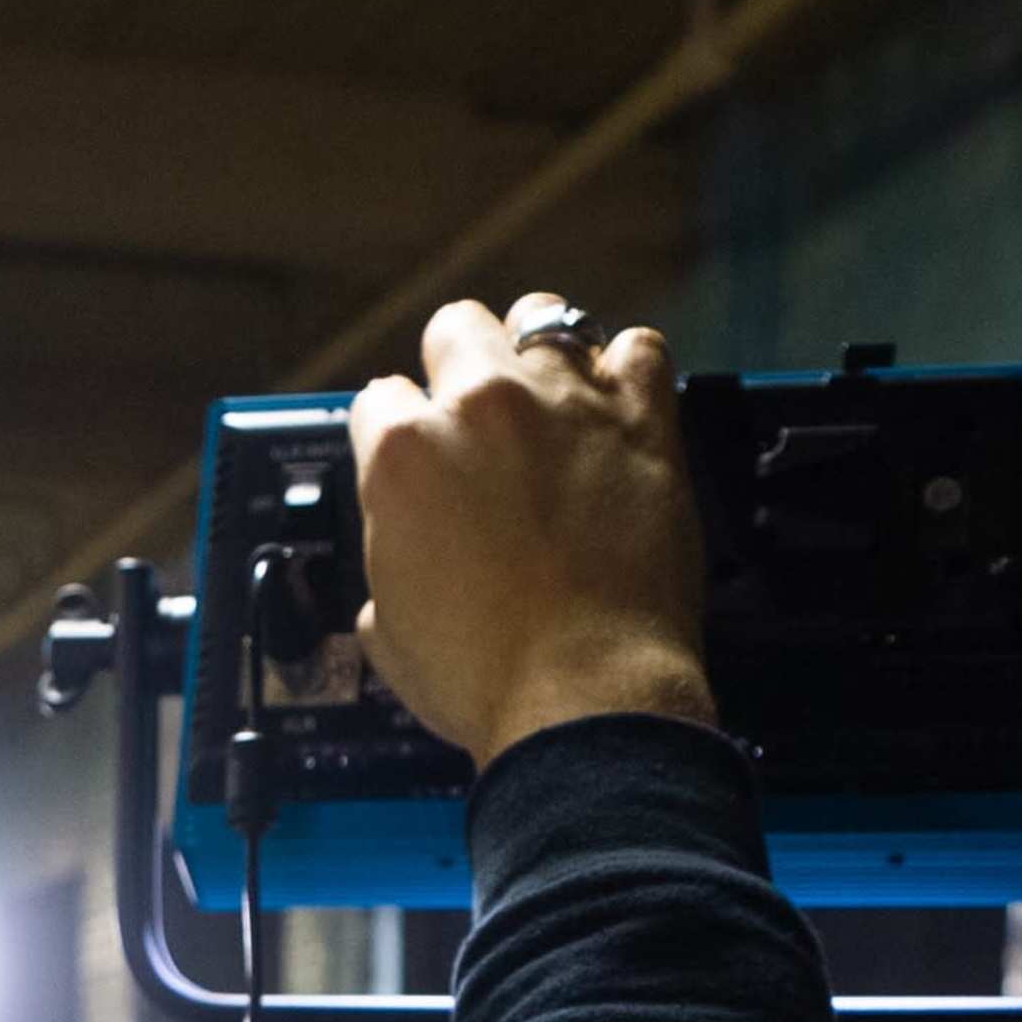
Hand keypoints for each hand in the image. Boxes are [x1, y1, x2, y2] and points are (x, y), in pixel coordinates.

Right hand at [348, 298, 715, 771]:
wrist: (586, 703)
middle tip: (479, 420)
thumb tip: (404, 552)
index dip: (399, 435)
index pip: (379, 401)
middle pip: (456, 329)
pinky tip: (620, 406)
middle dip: (459, 368)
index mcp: (402, 453)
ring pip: (542, 317)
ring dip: (538, 354)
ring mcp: (565, 403)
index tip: (421, 461)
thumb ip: (390, 558)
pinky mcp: (642, 419)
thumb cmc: (489, 680)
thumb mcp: (389, 630)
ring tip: (550, 401)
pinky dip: (628, 370)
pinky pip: (639, 347)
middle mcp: (479, 405)